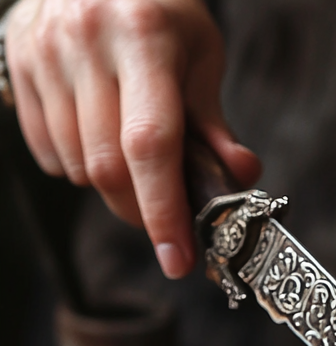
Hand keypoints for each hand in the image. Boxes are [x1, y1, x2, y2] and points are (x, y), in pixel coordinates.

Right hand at [5, 0, 260, 277]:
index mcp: (143, 37)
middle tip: (168, 222)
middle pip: (108, 167)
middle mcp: (86, 40)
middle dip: (142, 212)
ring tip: (137, 167)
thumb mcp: (201, 56)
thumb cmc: (163, 15)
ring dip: (112, 190)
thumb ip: (215, 123)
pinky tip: (100, 144)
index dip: (165, 211)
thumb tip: (241, 178)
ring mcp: (44, 51)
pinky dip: (78, 170)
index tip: (180, 260)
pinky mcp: (16, 61)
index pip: (151, 145)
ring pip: (78, 166)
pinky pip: (47, 152)